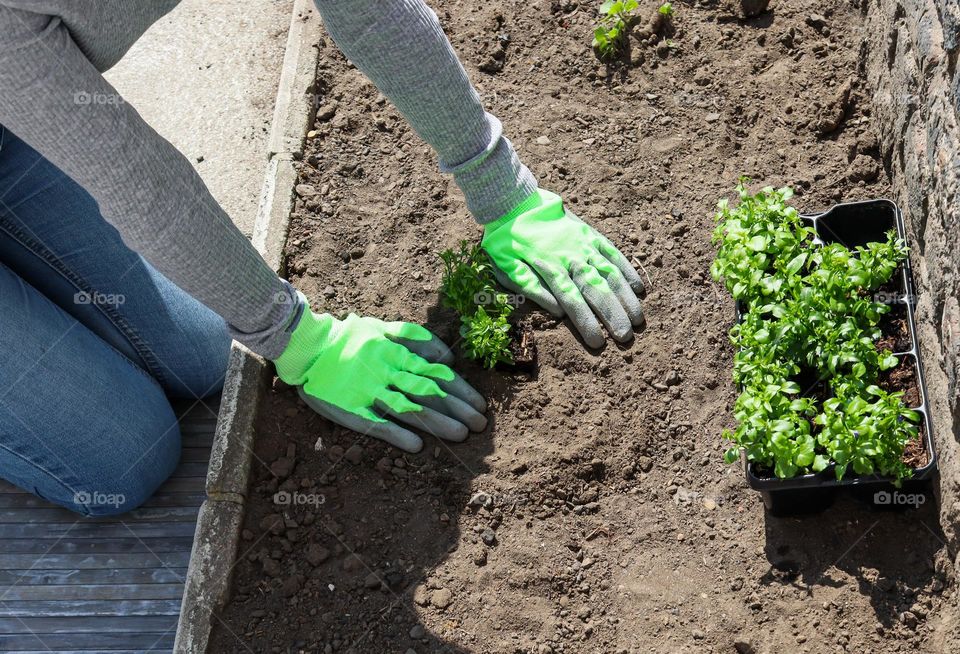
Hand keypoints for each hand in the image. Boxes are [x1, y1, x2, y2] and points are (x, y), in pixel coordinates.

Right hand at [273, 301, 486, 452]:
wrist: (308, 346)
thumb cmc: (350, 337)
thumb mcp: (383, 328)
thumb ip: (416, 339)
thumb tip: (448, 358)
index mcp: (397, 353)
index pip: (437, 373)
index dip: (461, 390)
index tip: (480, 405)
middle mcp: (387, 372)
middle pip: (429, 392)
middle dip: (457, 409)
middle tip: (480, 426)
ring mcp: (369, 391)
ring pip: (408, 408)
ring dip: (436, 423)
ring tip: (460, 436)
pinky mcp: (351, 409)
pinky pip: (377, 423)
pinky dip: (397, 435)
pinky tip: (417, 447)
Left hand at [482, 189, 644, 347]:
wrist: (513, 202)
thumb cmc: (505, 241)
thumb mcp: (506, 268)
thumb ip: (532, 289)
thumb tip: (559, 312)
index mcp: (550, 269)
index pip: (572, 301)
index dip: (586, 322)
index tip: (598, 343)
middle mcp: (571, 258)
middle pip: (596, 290)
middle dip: (613, 315)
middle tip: (626, 337)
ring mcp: (584, 245)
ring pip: (610, 273)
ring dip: (625, 297)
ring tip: (638, 319)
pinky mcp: (590, 234)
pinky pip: (613, 253)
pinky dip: (627, 270)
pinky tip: (638, 288)